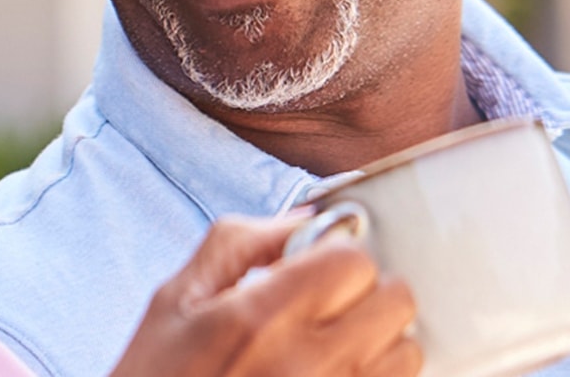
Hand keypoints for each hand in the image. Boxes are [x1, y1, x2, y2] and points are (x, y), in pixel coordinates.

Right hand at [108, 215, 420, 376]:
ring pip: (407, 352)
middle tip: (328, 301)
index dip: (334, 253)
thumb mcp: (174, 299)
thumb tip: (303, 220)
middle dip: (364, 290)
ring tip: (334, 344)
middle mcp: (304, 364)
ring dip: (378, 339)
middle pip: (395, 301)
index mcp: (258, 318)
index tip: (315, 265)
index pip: (352, 260)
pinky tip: (334, 371)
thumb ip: (238, 244)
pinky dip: (374, 374)